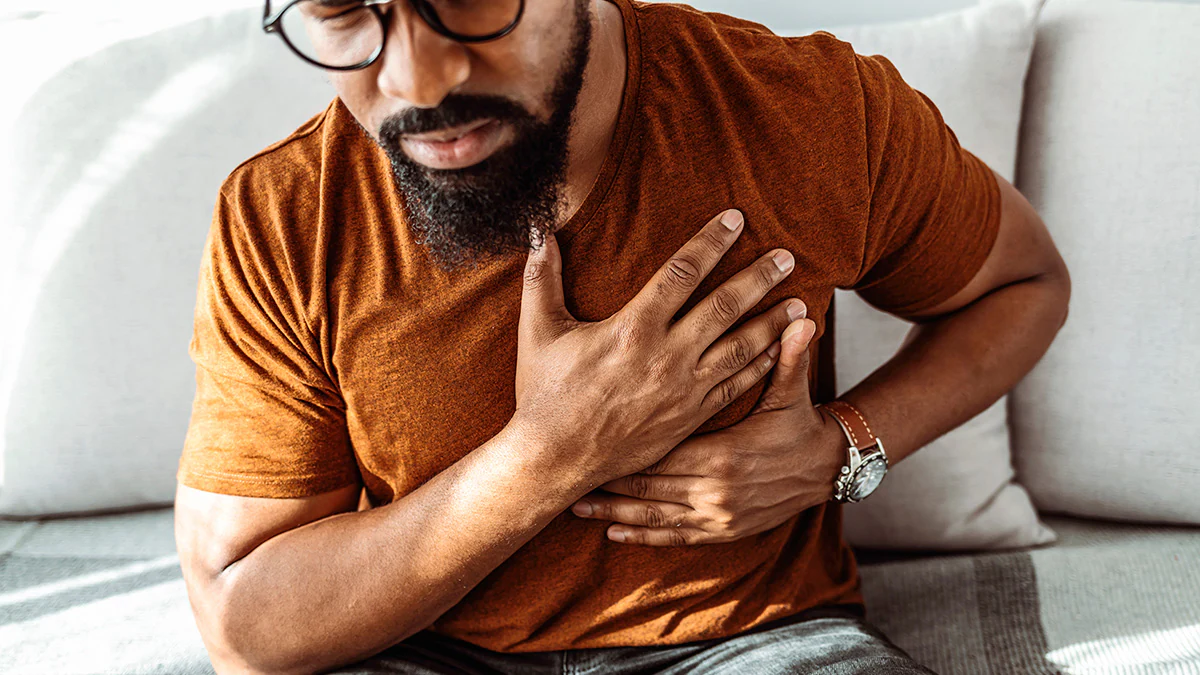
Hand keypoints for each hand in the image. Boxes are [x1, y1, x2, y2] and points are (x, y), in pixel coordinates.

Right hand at [511, 209, 802, 485]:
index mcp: (632, 327)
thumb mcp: (538, 332)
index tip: (735, 219)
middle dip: (759, 277)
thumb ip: (542, 279)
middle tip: (787, 256)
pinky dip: (759, 366)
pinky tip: (778, 351)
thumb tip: (539, 232)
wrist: (555, 460)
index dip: (711, 242)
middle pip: (724, 306)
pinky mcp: (689, 417)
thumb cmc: (544, 395)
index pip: (682, 272)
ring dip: (771, 323)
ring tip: (800, 303)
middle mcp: (666, 356)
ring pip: (739, 347)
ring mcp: (683, 389)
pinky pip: (734, 386)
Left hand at [568, 317, 847, 544]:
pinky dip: (644, 534)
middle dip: (607, 481)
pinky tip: (614, 533)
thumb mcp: (792, 391)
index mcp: (723, 455)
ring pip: (654, 515)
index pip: (659, 449)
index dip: (621, 448)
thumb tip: (801, 316)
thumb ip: (787, 356)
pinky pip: (675, 536)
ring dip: (614, 512)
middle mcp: (715, 491)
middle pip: (647, 485)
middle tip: (565, 474)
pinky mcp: (724, 532)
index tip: (587, 439)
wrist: (829, 470)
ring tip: (577, 508)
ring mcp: (718, 516)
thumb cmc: (802, 424)